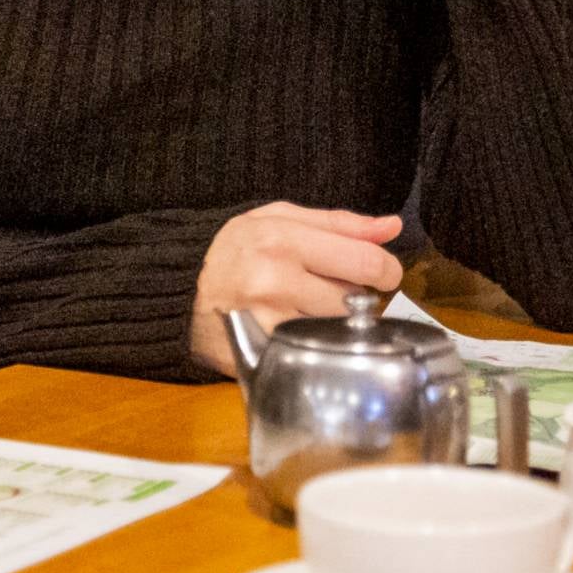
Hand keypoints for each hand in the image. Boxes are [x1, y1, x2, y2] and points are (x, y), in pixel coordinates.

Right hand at [188, 202, 406, 377]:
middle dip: (353, 295)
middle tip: (328, 288)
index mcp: (282, 239)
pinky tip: (297, 329)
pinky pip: (317, 350)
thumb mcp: (278, 219)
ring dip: (335, 320)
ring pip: (339, 328)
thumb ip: (338, 223)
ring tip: (306, 308)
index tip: (382, 274)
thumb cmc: (234, 251)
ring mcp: (269, 322)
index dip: (386, 270)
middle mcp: (276, 281)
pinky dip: (316, 342)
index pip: (365, 261)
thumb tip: (391, 227)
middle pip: (356, 299)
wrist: (180, 292)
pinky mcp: (266, 354)